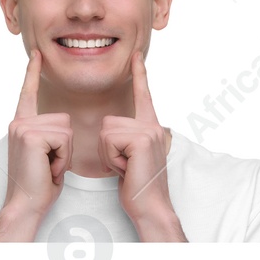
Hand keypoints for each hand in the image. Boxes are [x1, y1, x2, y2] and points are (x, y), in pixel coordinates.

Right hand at [0, 50, 71, 240]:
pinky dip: (62, 156)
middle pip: (63, 118)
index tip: (36, 54)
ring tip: (48, 165)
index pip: (29, 94)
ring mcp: (23, 128)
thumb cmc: (40, 180)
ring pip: (66, 128)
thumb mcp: (45, 152)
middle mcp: (19, 122)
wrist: (27, 201)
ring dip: (65, 151)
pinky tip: (48, 167)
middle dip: (66, 144)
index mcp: (22, 124)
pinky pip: (65, 138)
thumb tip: (61, 126)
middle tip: (50, 162)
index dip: (33, 73)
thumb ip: (48, 134)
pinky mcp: (31, 135)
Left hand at [99, 53, 181, 239]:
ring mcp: (149, 131)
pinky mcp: (142, 139)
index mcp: (150, 127)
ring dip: (108, 154)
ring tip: (125, 167)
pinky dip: (111, 157)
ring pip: (107, 130)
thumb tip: (117, 132)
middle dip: (107, 147)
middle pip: (109, 122)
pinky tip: (126, 168)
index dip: (139, 74)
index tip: (137, 54)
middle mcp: (153, 125)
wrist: (150, 205)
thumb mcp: (131, 157)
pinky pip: (109, 140)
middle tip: (124, 165)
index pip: (143, 95)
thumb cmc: (137, 185)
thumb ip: (128, 139)